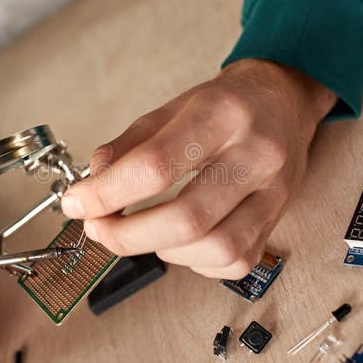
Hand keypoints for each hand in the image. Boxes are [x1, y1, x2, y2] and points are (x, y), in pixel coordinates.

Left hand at [61, 59, 335, 278]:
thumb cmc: (227, 103)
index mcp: (223, 114)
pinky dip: (194, 261)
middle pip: (188, 218)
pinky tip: (178, 240)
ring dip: (162, 250)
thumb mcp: (172, 106)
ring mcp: (274, 192)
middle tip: (99, 229)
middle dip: (128, 235)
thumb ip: (130, 145)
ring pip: (216, 248)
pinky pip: (233, 261)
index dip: (107, 193)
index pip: (157, 165)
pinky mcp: (278, 220)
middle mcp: (256, 154)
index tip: (78, 203)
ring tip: (141, 232)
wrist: (284, 100)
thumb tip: (92, 185)